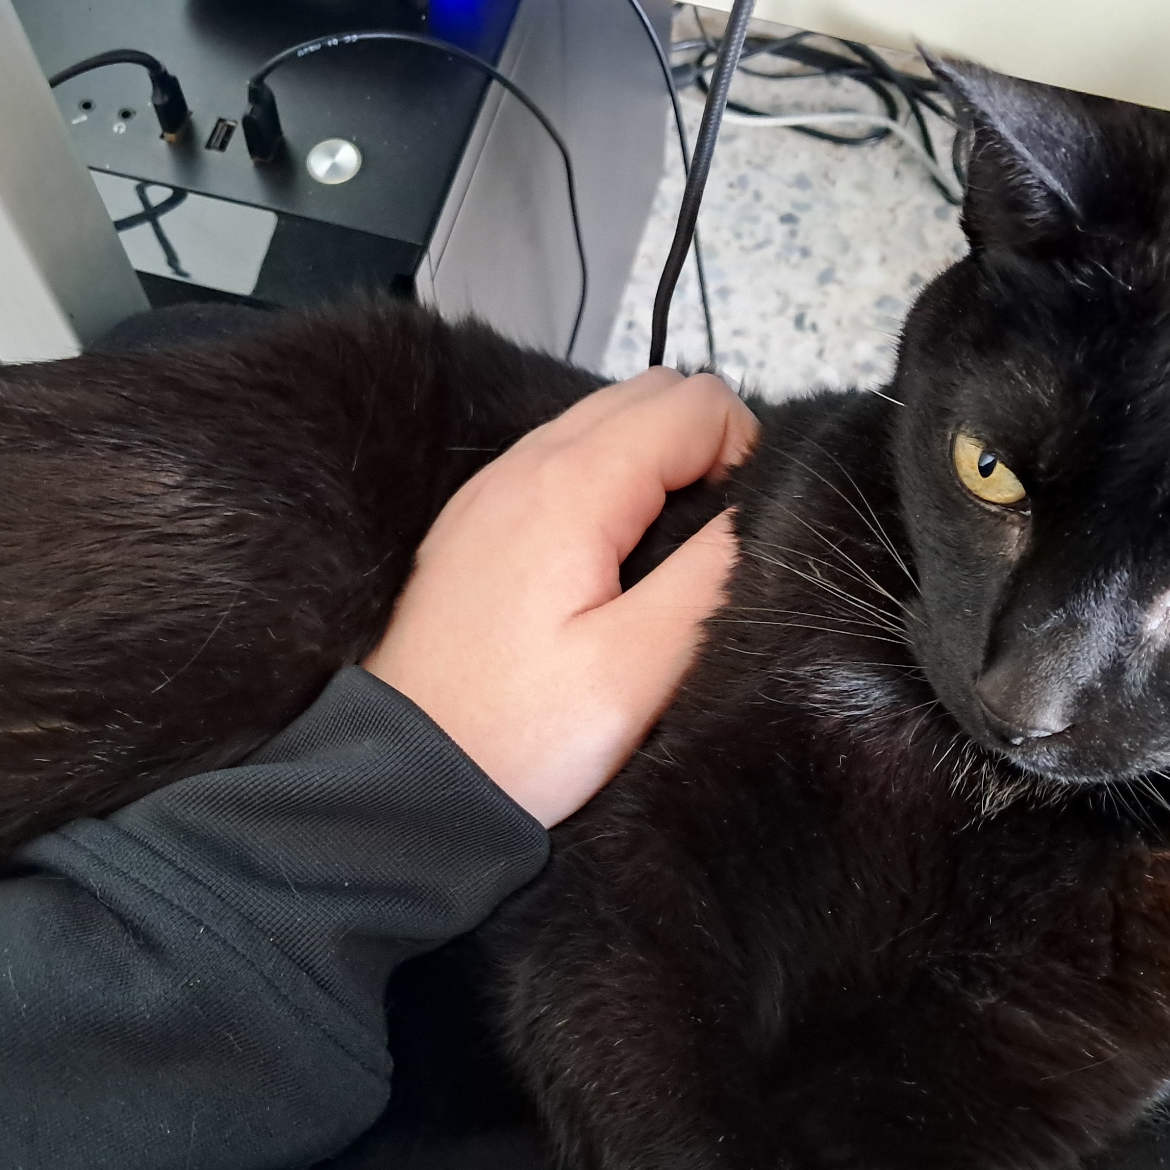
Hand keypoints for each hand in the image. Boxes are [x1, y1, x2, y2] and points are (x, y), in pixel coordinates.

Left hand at [364, 368, 756, 826]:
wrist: (409, 777)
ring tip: (664, 560)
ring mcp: (492, 490)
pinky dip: (607, 485)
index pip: (696, 403)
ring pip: (604, 421)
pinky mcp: (477, 523)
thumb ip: (712, 575)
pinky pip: (561, 462)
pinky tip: (610, 565)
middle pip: (650, 393)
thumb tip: (760, 509)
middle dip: (704, 446)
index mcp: (570, 487)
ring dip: (655, 464)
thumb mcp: (639, 670)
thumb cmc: (515, 738)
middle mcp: (523, 466)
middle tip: (710, 544)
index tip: (737, 534)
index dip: (744, 454)